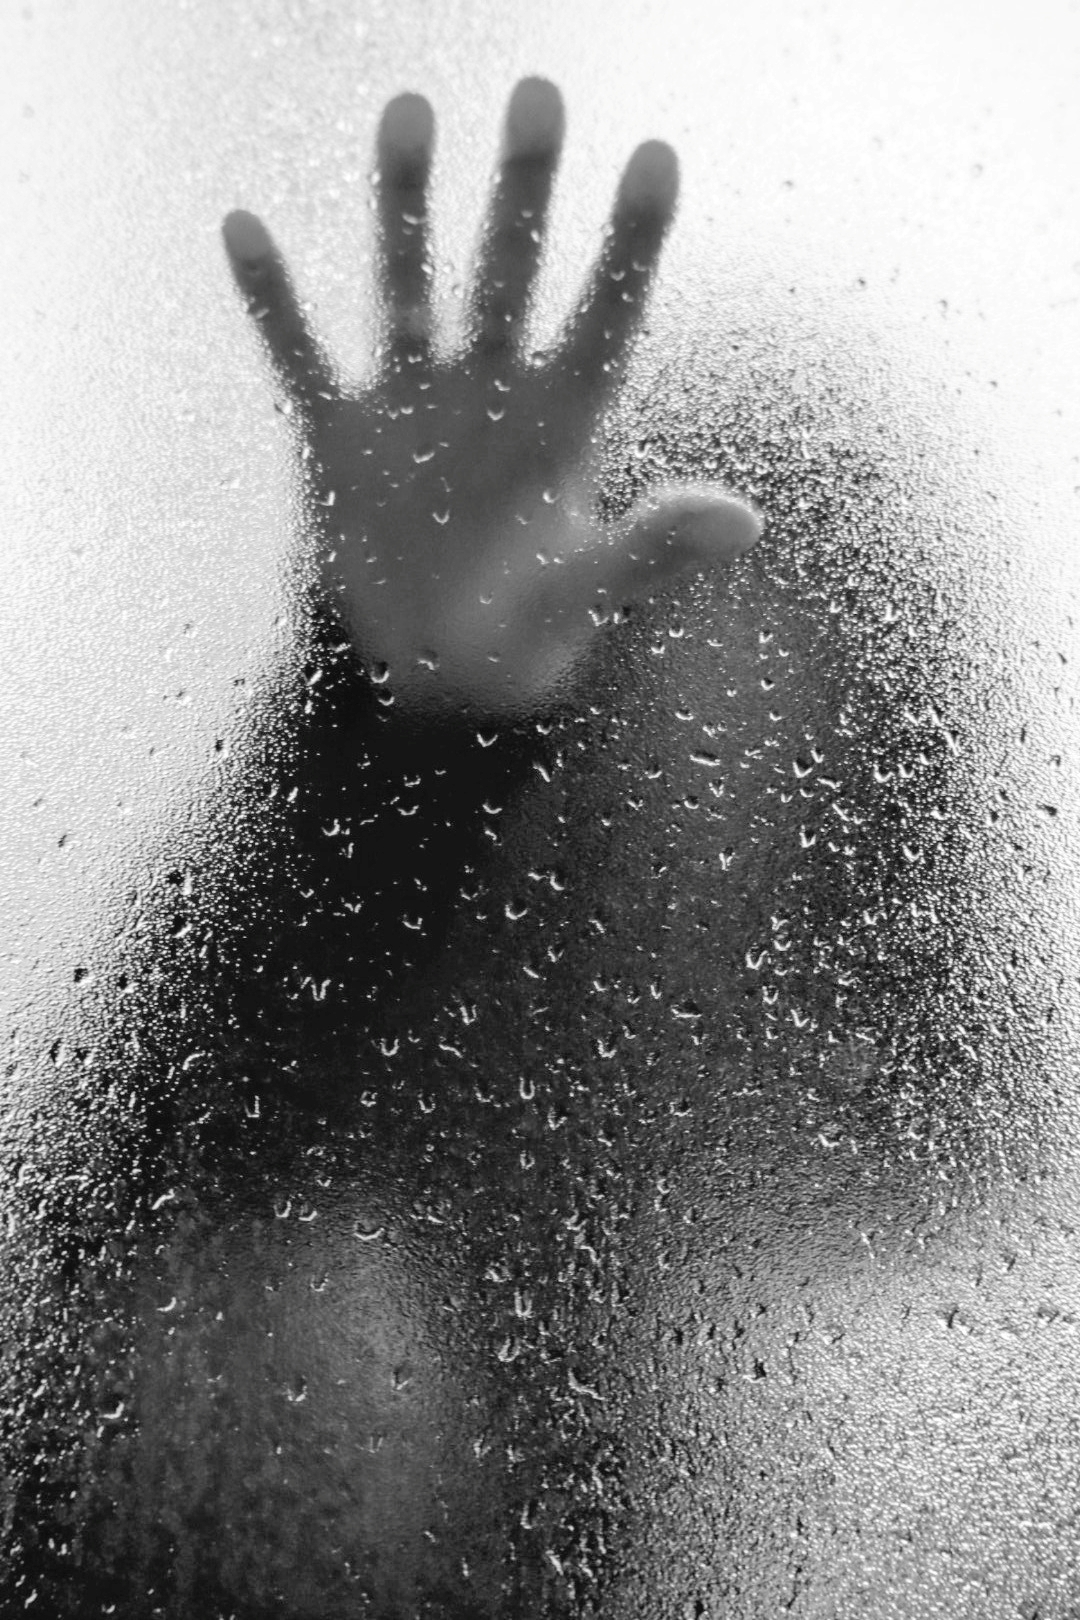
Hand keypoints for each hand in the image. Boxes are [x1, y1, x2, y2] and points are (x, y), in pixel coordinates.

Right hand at [223, 79, 760, 715]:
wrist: (435, 674)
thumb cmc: (527, 634)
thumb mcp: (588, 593)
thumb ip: (653, 550)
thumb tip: (743, 520)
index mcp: (564, 423)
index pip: (605, 317)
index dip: (631, 244)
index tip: (658, 157)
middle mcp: (492, 390)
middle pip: (509, 272)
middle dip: (523, 192)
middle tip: (540, 95)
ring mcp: (413, 404)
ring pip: (408, 284)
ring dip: (405, 206)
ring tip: (410, 112)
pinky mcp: (339, 436)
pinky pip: (300, 354)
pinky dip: (272, 300)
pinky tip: (243, 227)